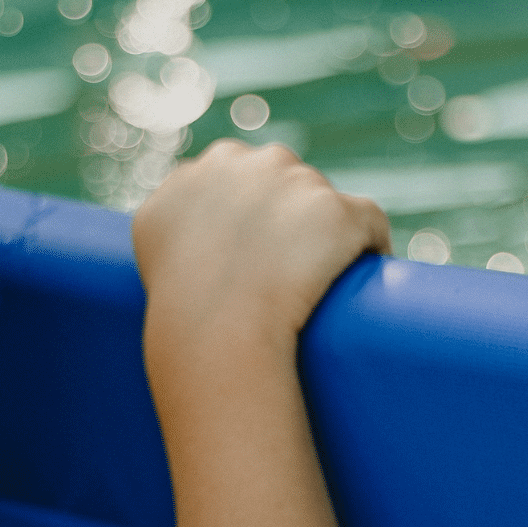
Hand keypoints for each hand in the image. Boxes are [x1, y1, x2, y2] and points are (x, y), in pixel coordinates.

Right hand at [135, 140, 382, 526]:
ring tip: (319, 297)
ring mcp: (285, 185)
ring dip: (332, 242)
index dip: (248, 226)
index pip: (225, 176)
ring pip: (326, 204)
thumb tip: (189, 314)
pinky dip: (369, 255)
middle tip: (292, 289)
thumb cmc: (181, 357)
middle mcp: (228, 169)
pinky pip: (369, 224)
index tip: (253, 272)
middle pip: (281, 180)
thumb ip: (172, 276)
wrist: (216, 357)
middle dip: (293, 225)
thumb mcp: (157, 308)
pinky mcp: (333, 208)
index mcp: (176, 191)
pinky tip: (352, 293)